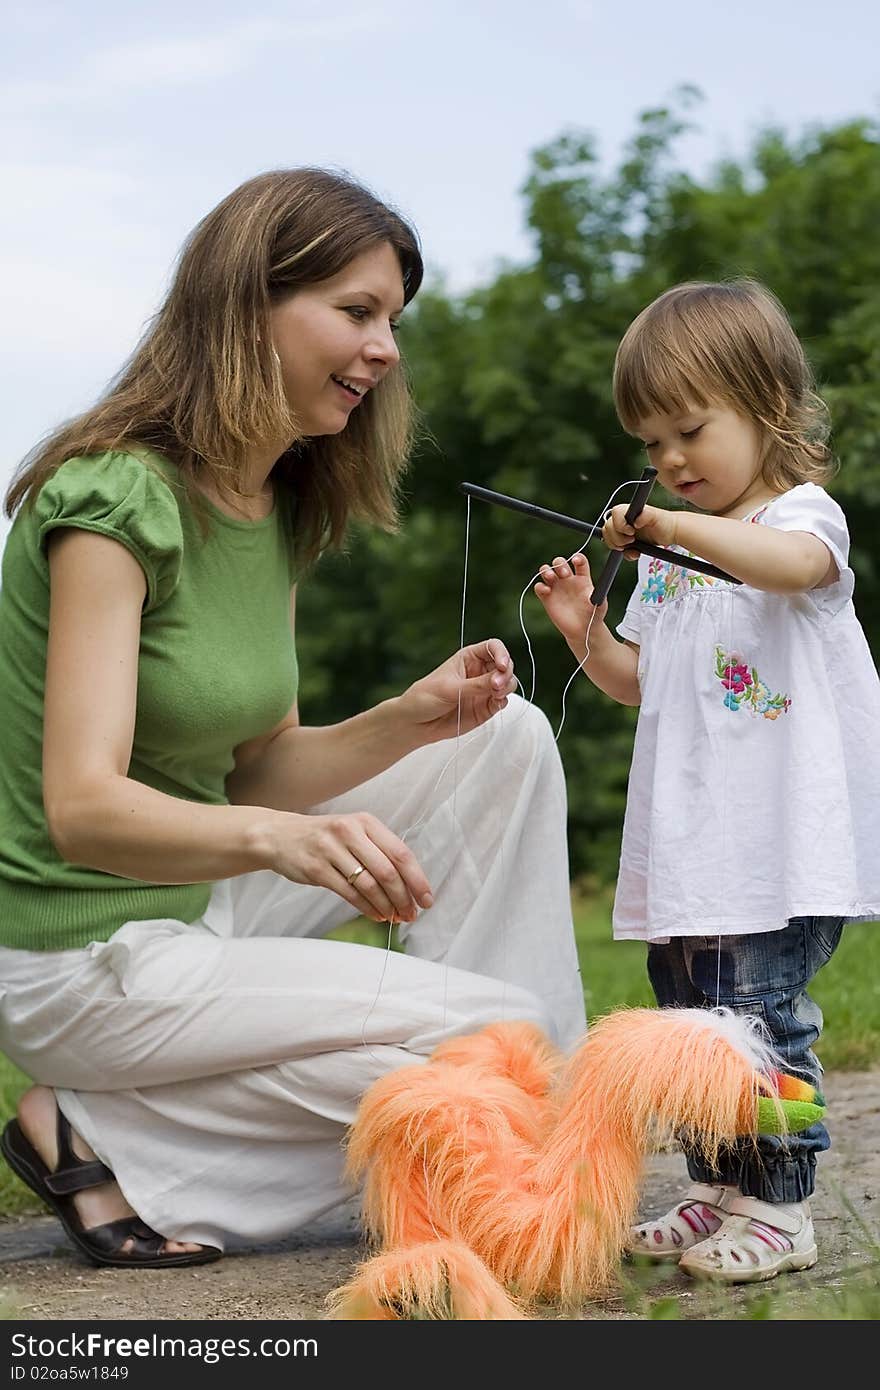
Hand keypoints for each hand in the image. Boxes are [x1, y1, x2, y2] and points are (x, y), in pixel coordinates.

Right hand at [269, 809, 432, 922]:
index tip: (426, 899)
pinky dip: (367, 908)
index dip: (418, 879)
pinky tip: (375, 914)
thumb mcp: (354, 832)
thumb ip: (380, 851)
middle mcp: (350, 832)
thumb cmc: (325, 837)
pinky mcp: (316, 869)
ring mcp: (331, 850)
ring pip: (369, 885)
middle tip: (411, 914)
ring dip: (386, 907)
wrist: (280, 836)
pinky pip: (349, 894)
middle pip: (388, 872)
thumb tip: (410, 884)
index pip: (401, 853)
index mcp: (366, 822)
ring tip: (394, 918)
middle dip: (404, 898)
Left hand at [397, 639, 516, 742]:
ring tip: (496, 695)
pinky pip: (502, 701)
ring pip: (507, 683)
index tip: (502, 666)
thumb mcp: (449, 688)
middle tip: (496, 686)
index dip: (502, 654)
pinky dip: (503, 701)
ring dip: (507, 687)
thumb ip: (476, 685)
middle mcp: (479, 672)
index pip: (493, 647)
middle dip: (505, 674)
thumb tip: (500, 680)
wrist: (415, 723)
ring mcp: (484, 690)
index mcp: (468, 658)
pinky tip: (496, 703)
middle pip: (505, 665)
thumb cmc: (425, 698)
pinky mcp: (485, 707)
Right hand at [534, 552, 606, 641]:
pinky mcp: (547, 598)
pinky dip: (540, 586)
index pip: (579, 561)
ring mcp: (556, 588)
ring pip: (546, 570)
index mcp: (582, 578)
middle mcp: (568, 580)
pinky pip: (539, 587)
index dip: (577, 558)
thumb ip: (598, 594)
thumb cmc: (594, 615)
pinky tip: (546, 591)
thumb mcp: (600, 604)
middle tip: (563, 573)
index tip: (576, 561)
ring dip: (546, 570)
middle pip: (559, 562)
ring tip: (550, 577)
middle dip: (559, 564)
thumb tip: (597, 586)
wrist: (584, 630)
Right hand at [602, 502, 678, 551]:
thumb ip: (646, 515)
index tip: (632, 531)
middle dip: (617, 537)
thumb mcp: (657, 516)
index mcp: (628, 511)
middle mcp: (624, 520)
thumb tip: (636, 520)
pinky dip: (625, 554)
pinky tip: (636, 553)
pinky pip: (618, 549)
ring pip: (609, 539)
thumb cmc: (665, 521)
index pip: (614, 514)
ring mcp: (624, 531)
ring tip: (633, 546)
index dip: (619, 525)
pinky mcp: (627, 542)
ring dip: (619, 546)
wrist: (670, 532)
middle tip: (632, 540)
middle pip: (608, 528)